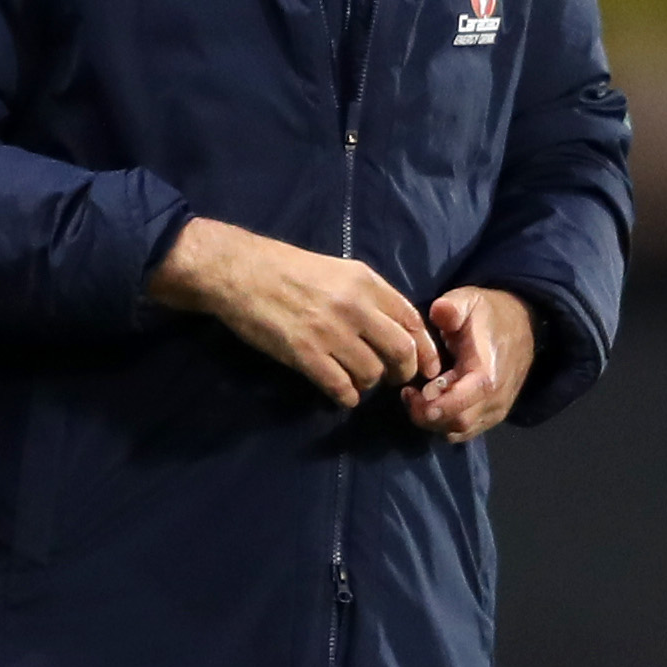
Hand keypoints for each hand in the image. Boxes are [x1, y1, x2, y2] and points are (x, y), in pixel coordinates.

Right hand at [148, 217, 440, 408]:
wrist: (240, 272)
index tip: (426, 366)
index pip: (412, 320)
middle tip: (394, 379)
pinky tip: (341, 394)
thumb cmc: (286, 269)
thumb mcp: (336, 270)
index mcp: (365, 282)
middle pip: (401, 351)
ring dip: (369, 384)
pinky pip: (341, 387)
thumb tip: (391, 326)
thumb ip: (367, 295)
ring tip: (358, 382)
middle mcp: (355, 306)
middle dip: (403, 372)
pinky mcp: (305, 354)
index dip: (425, 348)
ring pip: (372, 373)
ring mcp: (330, 332)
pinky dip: (347, 397)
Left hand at [405, 285, 536, 440]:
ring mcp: (496, 409)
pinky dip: (444, 424)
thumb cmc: (488, 314)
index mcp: (488, 370)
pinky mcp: (492, 416)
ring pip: (459, 431)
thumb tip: (439, 311)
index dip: (438, 403)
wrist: (522, 326)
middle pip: (458, 421)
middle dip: (427, 413)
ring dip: (433, 420)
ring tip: (415, 398)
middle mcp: (496, 396)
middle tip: (408, 394)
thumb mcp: (469, 300)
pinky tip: (432, 405)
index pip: (465, 398)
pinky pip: (464, 432)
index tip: (413, 391)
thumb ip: (453, 307)